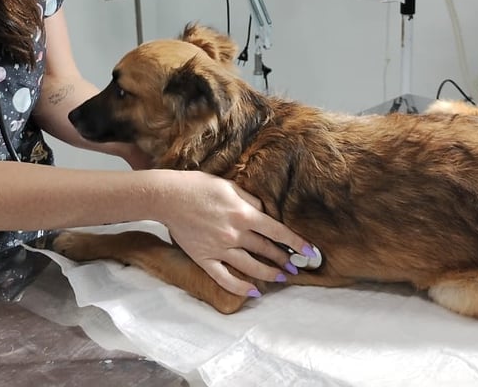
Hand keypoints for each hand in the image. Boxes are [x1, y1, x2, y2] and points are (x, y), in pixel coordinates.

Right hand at [156, 170, 311, 297]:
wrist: (168, 197)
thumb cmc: (198, 186)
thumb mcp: (229, 186)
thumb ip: (250, 200)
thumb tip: (266, 212)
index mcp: (243, 213)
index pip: (277, 232)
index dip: (296, 243)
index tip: (310, 251)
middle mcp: (235, 233)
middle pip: (266, 250)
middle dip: (285, 260)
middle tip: (297, 267)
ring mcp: (219, 249)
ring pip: (251, 267)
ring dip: (270, 274)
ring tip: (282, 278)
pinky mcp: (205, 259)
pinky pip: (225, 278)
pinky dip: (241, 287)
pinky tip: (254, 291)